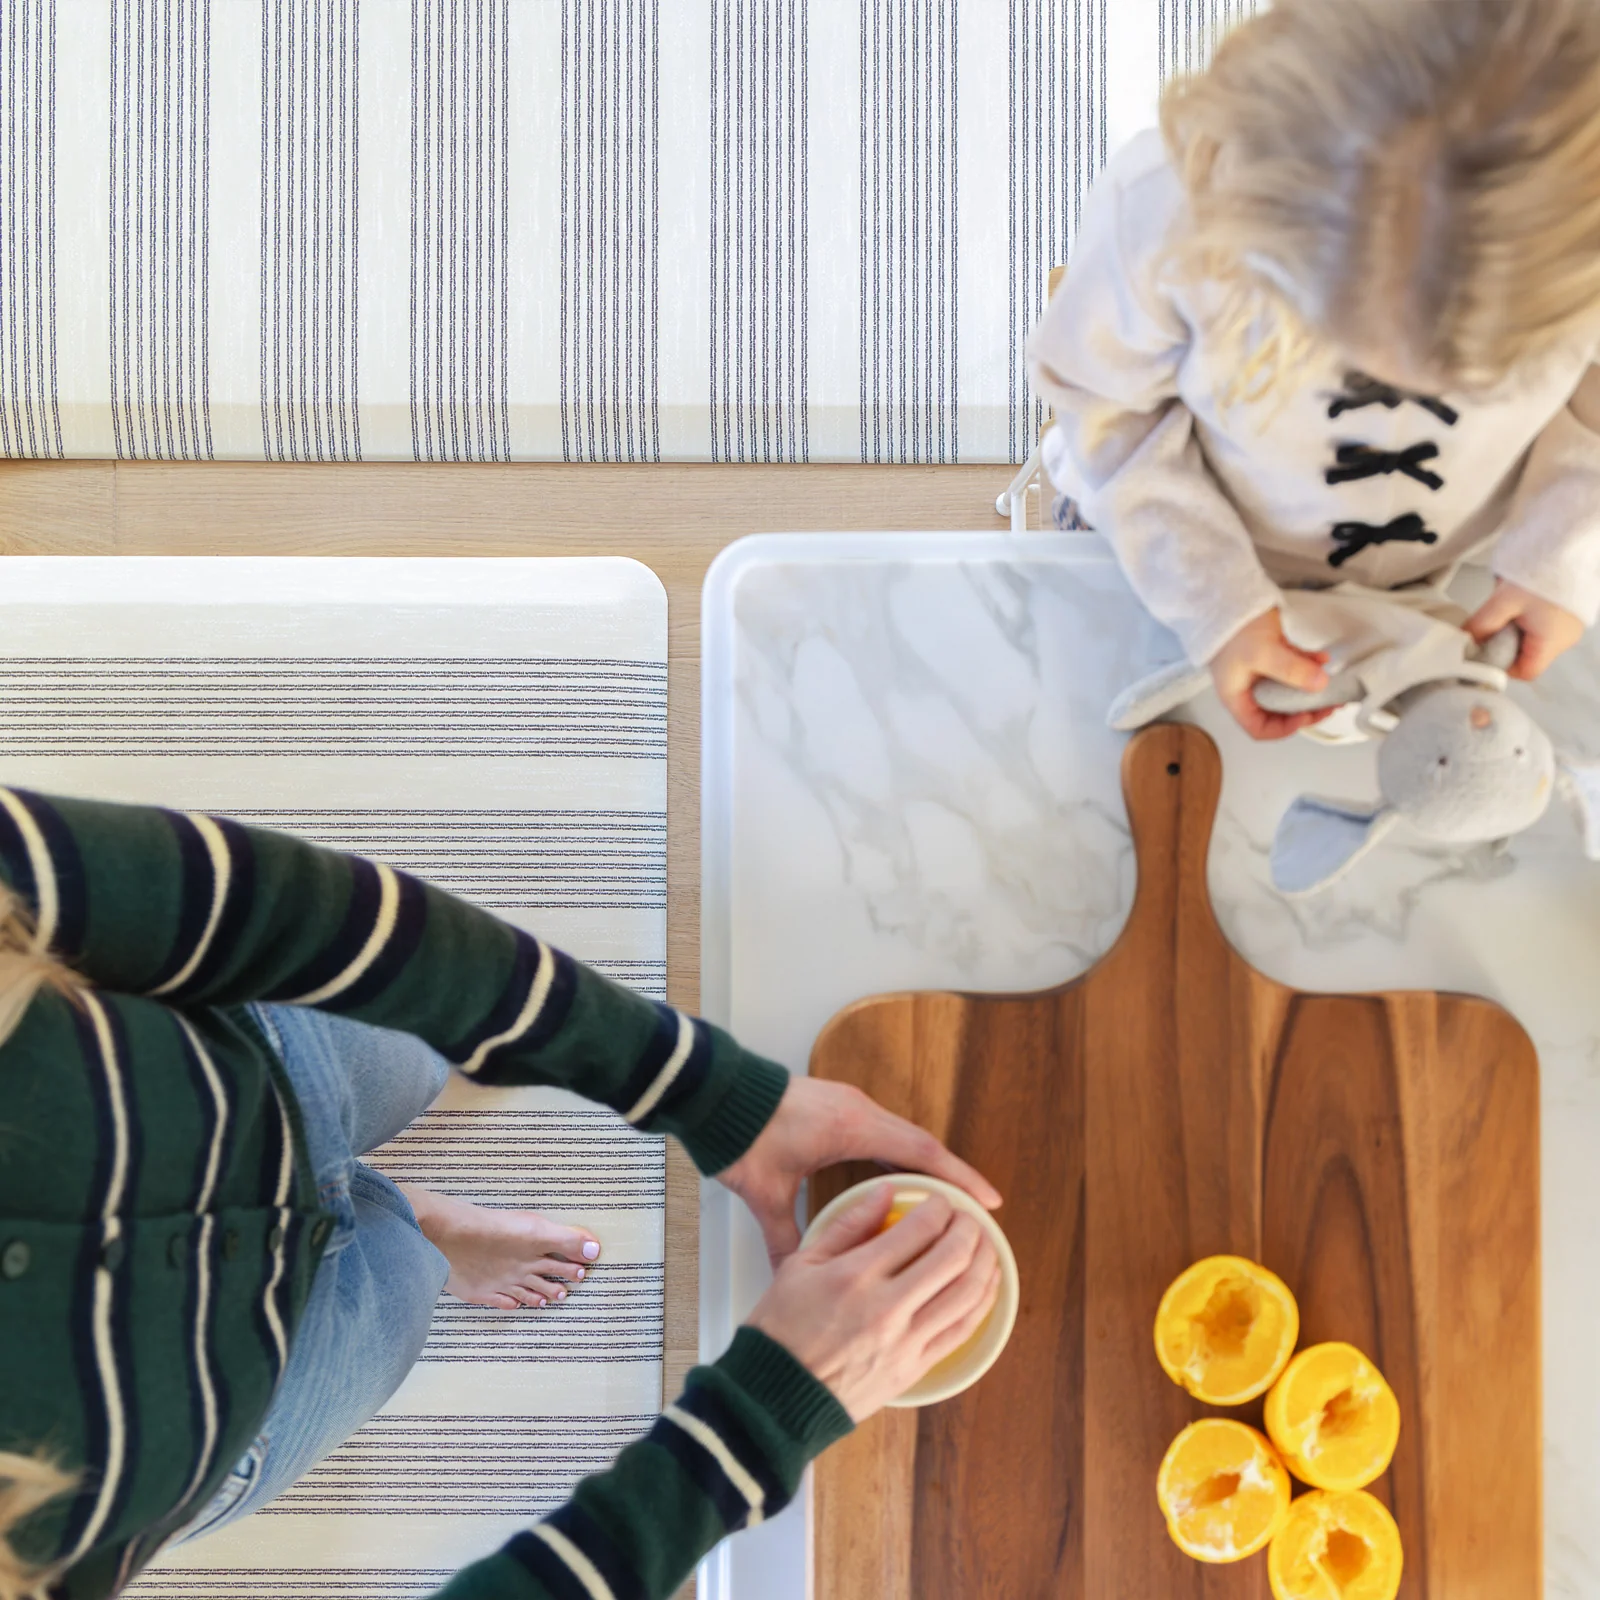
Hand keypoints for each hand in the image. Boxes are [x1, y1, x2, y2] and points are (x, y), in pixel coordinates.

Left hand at [716, 1075, 1002, 1266]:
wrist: (712, 1091)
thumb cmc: (741, 1134)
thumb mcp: (765, 1192)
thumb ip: (783, 1235)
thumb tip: (791, 1276)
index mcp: (851, 1126)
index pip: (920, 1152)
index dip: (959, 1178)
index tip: (989, 1201)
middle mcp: (857, 1110)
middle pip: (920, 1144)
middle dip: (951, 1177)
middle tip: (977, 1210)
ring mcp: (847, 1104)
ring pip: (901, 1136)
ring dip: (926, 1165)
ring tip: (947, 1202)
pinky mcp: (835, 1105)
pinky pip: (882, 1131)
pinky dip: (900, 1156)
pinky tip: (901, 1182)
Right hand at [746, 1182, 1001, 1421]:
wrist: (776, 1397)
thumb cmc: (782, 1329)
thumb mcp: (801, 1264)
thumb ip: (848, 1225)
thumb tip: (884, 1192)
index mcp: (856, 1276)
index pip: (919, 1229)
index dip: (940, 1207)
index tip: (940, 1201)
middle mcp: (887, 1308)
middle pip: (954, 1257)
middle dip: (970, 1228)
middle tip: (967, 1218)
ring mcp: (906, 1342)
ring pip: (967, 1294)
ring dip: (986, 1263)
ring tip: (985, 1245)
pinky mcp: (915, 1368)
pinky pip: (962, 1331)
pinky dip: (982, 1303)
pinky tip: (985, 1285)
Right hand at [1209, 610, 1331, 740]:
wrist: (1227, 596)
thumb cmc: (1235, 630)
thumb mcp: (1264, 653)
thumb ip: (1293, 671)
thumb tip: (1322, 684)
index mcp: (1238, 697)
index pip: (1259, 728)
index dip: (1283, 729)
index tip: (1305, 715)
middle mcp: (1249, 689)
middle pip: (1278, 712)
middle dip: (1305, 710)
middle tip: (1329, 704)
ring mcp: (1261, 672)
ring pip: (1290, 690)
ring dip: (1311, 689)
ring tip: (1333, 683)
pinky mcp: (1271, 654)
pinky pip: (1294, 667)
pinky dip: (1309, 665)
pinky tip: (1322, 658)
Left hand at [1467, 580, 1583, 679]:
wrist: (1567, 546)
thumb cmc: (1541, 572)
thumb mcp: (1503, 601)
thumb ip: (1481, 625)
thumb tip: (1465, 641)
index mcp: (1552, 641)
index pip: (1526, 672)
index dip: (1503, 667)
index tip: (1486, 652)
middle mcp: (1565, 639)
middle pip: (1530, 658)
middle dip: (1506, 646)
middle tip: (1495, 626)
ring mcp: (1569, 627)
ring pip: (1535, 642)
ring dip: (1517, 632)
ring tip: (1510, 610)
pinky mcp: (1568, 615)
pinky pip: (1544, 628)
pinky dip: (1528, 622)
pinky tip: (1522, 605)